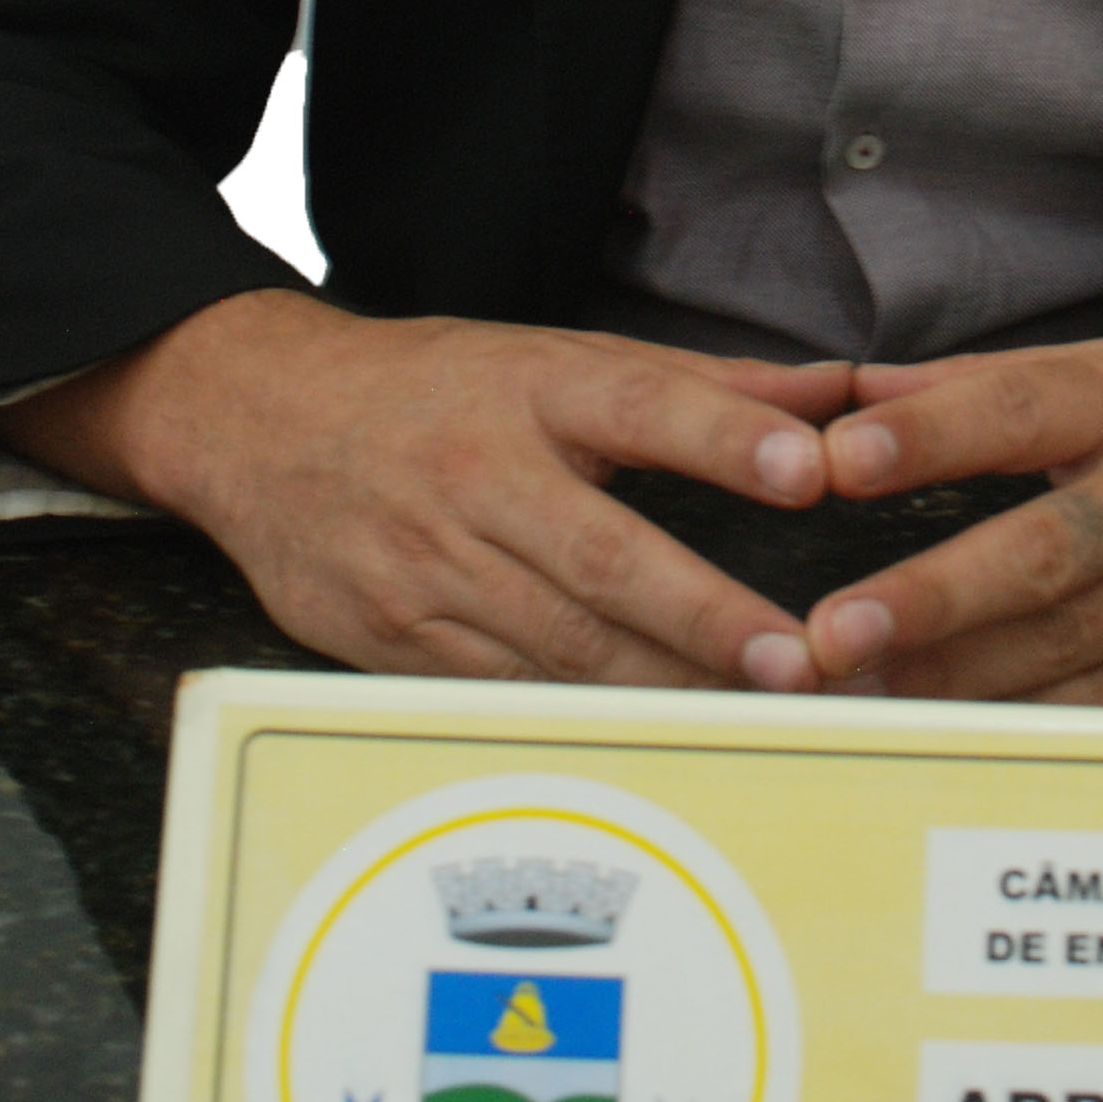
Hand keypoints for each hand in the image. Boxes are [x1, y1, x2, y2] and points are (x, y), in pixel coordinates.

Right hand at [3, 289, 848, 687]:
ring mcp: (430, 567)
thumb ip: (707, 387)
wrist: (262, 423)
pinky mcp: (393, 642)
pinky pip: (505, 693)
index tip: (809, 471)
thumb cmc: (437, 391)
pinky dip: (580, 722)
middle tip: (798, 661)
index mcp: (532, 388)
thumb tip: (841, 390)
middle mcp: (481, 477)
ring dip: (663, 688)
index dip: (728, 440)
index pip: (642, 406)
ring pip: (562, 646)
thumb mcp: (560, 357)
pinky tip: (654, 744)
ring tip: (758, 722)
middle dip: (707, 616)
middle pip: (606, 556)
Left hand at [796, 319, 1102, 707]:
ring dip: (959, 681)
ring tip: (859, 702)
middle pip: (1044, 551)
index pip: (1023, 406)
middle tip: (833, 634)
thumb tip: (851, 393)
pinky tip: (961, 744)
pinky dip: (1040, 729)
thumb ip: (987, 388)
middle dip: (933, 597)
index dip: (932, 432)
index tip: (840, 456)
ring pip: (1071, 648)